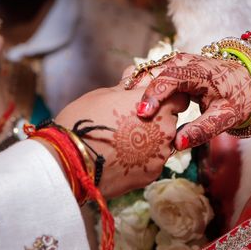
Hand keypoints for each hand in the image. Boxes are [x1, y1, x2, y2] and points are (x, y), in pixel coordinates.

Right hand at [55, 85, 188, 198]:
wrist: (71, 161)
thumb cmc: (84, 122)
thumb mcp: (104, 95)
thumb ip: (127, 87)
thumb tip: (134, 75)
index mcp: (159, 106)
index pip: (179, 98)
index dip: (167, 99)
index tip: (153, 102)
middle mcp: (167, 130)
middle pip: (171, 122)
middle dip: (157, 120)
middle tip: (131, 122)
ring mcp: (161, 155)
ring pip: (162, 143)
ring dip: (150, 141)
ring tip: (122, 142)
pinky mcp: (152, 174)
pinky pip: (152, 161)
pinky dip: (142, 159)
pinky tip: (121, 157)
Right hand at [135, 53, 250, 149]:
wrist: (247, 80)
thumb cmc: (238, 97)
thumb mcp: (225, 117)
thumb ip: (201, 130)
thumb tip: (176, 144)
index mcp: (198, 71)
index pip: (169, 79)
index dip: (153, 96)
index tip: (142, 114)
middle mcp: (183, 62)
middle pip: (153, 74)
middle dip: (138, 93)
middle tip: (128, 115)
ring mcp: (175, 63)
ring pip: (148, 74)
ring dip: (137, 91)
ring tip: (126, 111)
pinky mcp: (171, 69)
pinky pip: (151, 77)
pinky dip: (142, 90)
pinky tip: (134, 108)